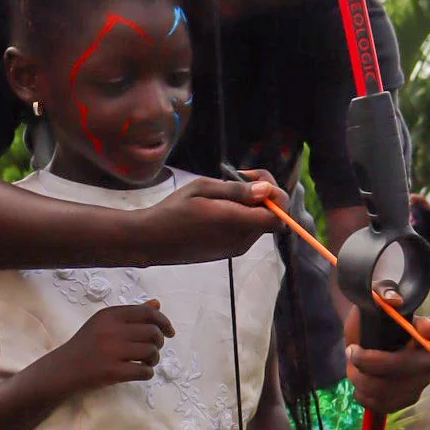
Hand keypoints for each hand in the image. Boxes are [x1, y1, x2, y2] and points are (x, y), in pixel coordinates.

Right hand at [58, 302, 173, 391]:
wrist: (63, 369)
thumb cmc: (86, 344)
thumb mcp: (104, 323)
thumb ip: (131, 313)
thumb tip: (157, 304)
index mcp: (110, 315)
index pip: (147, 313)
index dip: (164, 321)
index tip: (170, 332)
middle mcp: (112, 330)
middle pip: (153, 333)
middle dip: (160, 343)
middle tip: (153, 349)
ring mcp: (112, 351)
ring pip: (151, 352)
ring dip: (154, 359)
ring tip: (146, 361)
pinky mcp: (113, 372)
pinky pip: (144, 372)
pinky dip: (147, 373)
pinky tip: (140, 372)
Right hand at [139, 174, 284, 265]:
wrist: (151, 240)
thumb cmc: (173, 210)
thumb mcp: (202, 188)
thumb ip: (236, 190)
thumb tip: (267, 190)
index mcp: (235, 222)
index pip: (278, 215)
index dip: (275, 196)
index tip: (253, 180)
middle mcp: (241, 240)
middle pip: (271, 217)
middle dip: (263, 195)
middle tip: (239, 178)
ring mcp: (235, 248)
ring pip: (259, 223)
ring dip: (251, 205)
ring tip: (224, 193)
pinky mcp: (228, 251)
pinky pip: (247, 231)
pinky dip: (242, 216)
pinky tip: (220, 208)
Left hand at [344, 310, 429, 417]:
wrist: (367, 343)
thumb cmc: (374, 320)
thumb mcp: (373, 300)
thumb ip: (382, 292)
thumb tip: (393, 300)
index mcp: (429, 330)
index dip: (428, 330)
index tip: (421, 327)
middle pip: (402, 367)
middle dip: (369, 363)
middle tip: (351, 351)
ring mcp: (421, 382)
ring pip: (385, 389)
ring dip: (359, 378)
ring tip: (353, 366)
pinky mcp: (407, 400)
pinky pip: (380, 404)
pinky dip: (363, 393)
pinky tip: (362, 381)